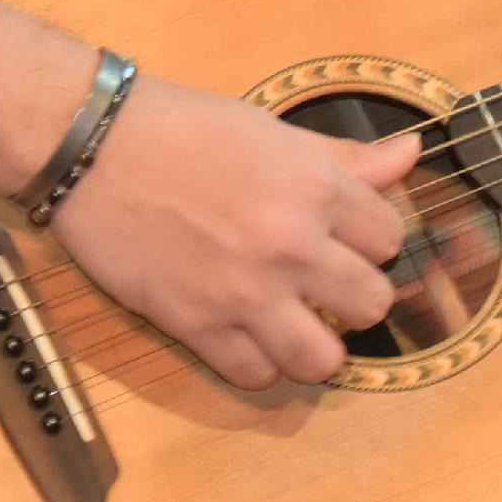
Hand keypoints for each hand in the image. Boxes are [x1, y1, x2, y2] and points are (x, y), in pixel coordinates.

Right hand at [46, 76, 421, 390]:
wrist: (91, 145)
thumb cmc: (181, 127)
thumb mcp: (272, 130)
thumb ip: (345, 158)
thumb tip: (410, 154)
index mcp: (316, 188)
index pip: (389, 238)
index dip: (369, 240)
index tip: (344, 240)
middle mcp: (293, 245)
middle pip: (372, 304)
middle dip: (355, 296)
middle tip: (325, 286)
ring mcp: (246, 292)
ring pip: (324, 360)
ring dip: (316, 346)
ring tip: (296, 325)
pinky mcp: (197, 325)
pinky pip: (254, 374)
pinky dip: (257, 363)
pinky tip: (246, 337)